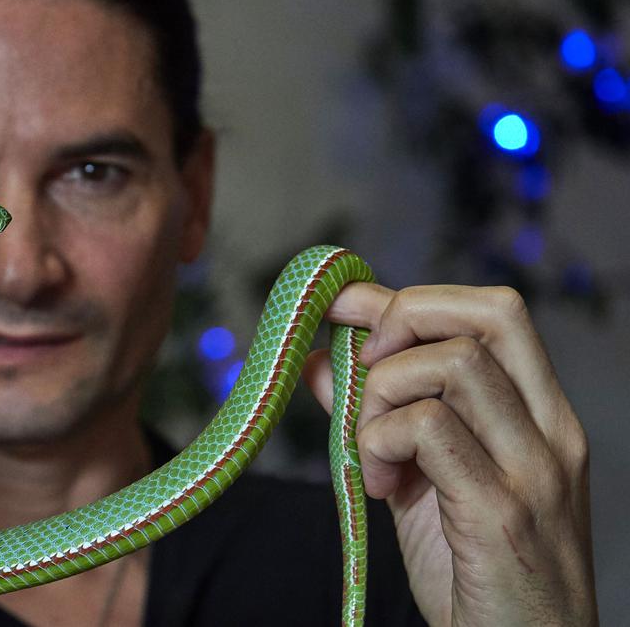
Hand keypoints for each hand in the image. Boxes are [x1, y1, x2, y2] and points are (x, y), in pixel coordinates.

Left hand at [305, 283, 596, 625]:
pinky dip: (381, 441)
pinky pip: (429, 430)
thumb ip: (378, 414)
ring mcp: (533, 471)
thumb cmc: (474, 571)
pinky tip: (377, 485)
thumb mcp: (422, 478)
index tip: (345, 308)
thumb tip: (320, 358)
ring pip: (453, 364)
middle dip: (403, 320)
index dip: (408, 297)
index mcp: (540, 416)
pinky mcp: (501, 514)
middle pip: (489, 314)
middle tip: (363, 374)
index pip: (494, 312)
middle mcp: (550, 432)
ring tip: (370, 451)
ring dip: (382, 394)